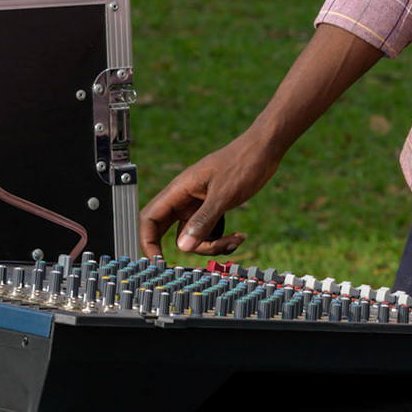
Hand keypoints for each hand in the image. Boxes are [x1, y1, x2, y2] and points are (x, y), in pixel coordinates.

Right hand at [138, 134, 279, 257]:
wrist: (263, 151)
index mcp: (179, 189)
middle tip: (194, 260)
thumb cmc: (242, 163)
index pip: (149, 218)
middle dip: (183, 248)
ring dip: (211, 245)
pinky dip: (220, 240)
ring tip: (234, 240)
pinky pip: (207, 233)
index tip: (158, 261)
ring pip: (192, 236)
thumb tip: (183, 247)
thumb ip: (203, 221)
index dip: (147, 241)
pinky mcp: (211, 209)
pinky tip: (238, 236)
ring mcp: (197, 205)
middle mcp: (184, 198)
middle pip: (167, 230)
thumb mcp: (223, 195)